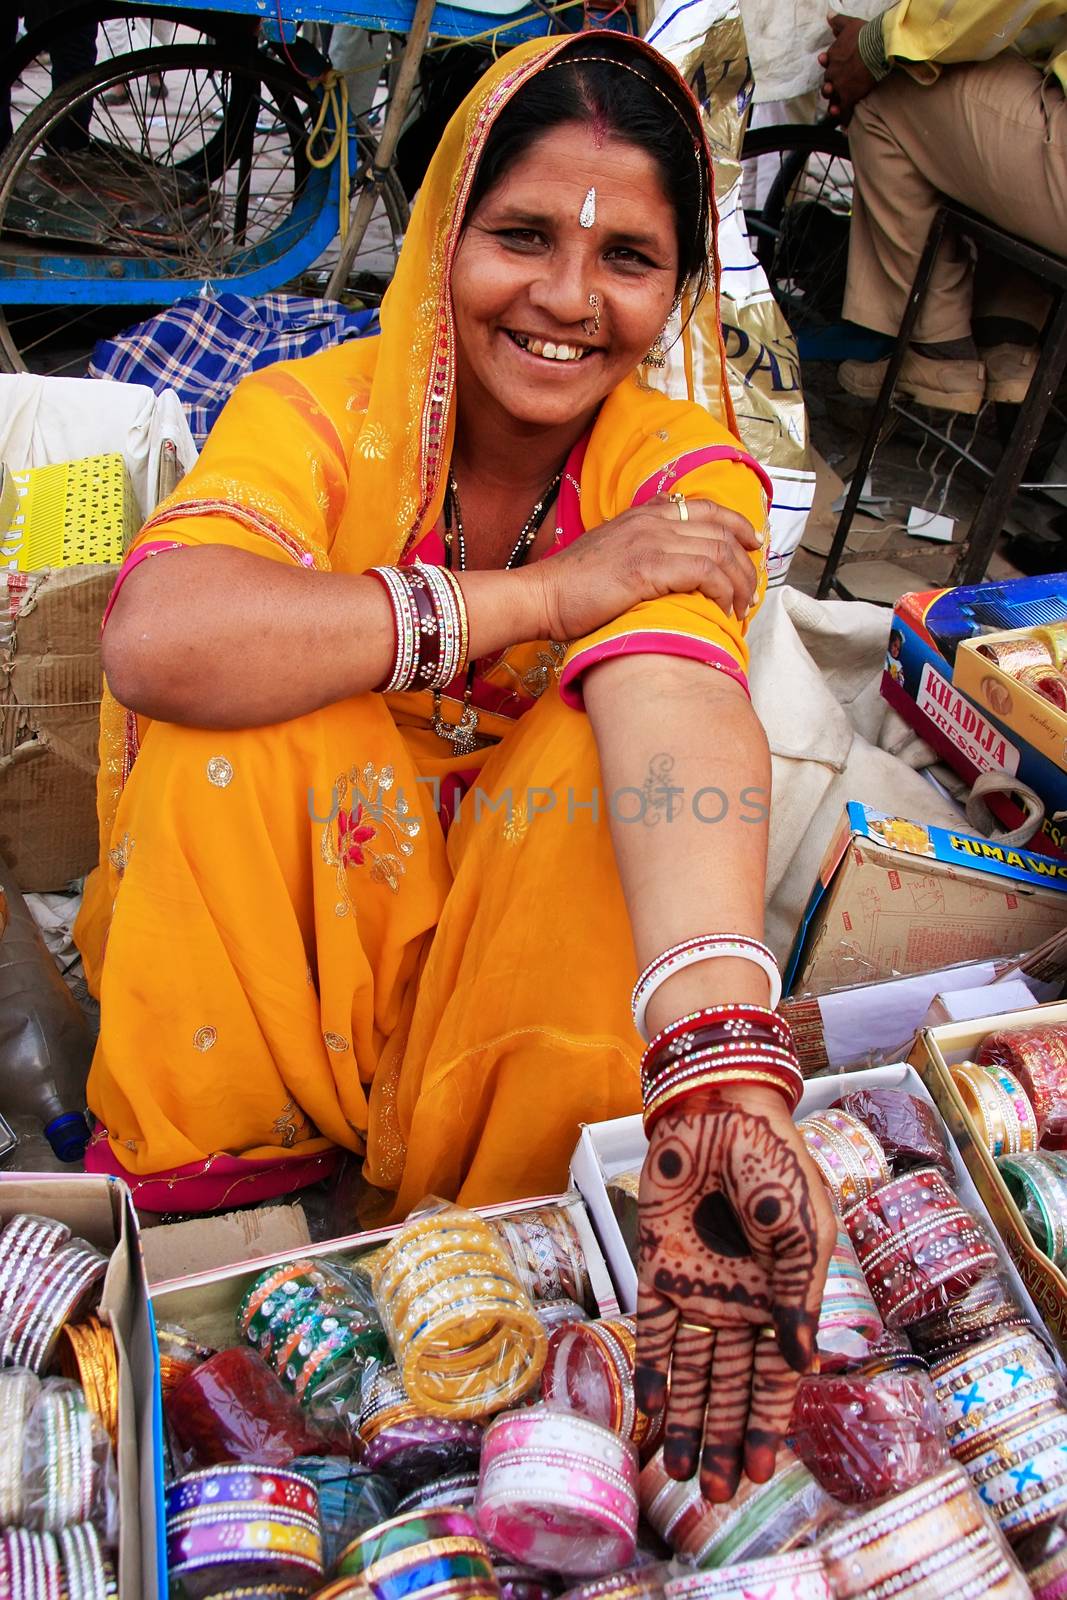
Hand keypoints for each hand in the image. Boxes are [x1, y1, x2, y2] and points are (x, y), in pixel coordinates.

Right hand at [530, 495, 762, 641]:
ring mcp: (651, 541)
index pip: (703, 507)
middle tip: (752, 589)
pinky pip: (705, 572)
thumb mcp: (608, 553)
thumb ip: (637, 548)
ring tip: (740, 608)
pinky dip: (723, 592)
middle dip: (746, 560)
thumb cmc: (570, 587)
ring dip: (738, 583)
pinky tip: (723, 610)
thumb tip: (663, 566)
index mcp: (642, 515)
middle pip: (720, 530)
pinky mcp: (649, 567)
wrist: (542, 595)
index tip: (753, 543)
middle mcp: (651, 521)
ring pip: (719, 552)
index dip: (736, 523)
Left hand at [634, 1087, 835, 1502]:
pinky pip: (654, 1331)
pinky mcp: (657, 1267)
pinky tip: (653, 1411)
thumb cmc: (775, 1163)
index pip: (775, 1377)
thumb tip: (803, 1361)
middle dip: (724, 1440)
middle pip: (730, 1387)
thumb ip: (799, 1297)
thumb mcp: (805, 1230)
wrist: (720, 1111)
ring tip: (683, 1474)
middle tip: (718, 1495)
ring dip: (688, 1421)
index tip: (761, 1473)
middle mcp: (737, 1302)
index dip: (768, 1425)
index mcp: (781, 1296)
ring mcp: (697, 1287)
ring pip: (693, 1372)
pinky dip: (655, 1371)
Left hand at [818, 12, 875, 122]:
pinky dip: (844, 121)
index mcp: (832, 57)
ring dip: (834, 105)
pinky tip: (845, 130)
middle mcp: (833, 73)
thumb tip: (828, 15)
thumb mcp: (848, 24)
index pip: (827, 65)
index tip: (827, 65)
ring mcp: (840, 87)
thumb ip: (837, 21)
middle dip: (830, 88)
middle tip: (833, 93)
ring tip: (835, 110)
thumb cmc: (863, 34)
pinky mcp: (849, 97)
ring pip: (834, 100)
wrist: (876, 46)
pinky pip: (845, 112)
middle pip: (828, 85)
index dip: (828, 67)